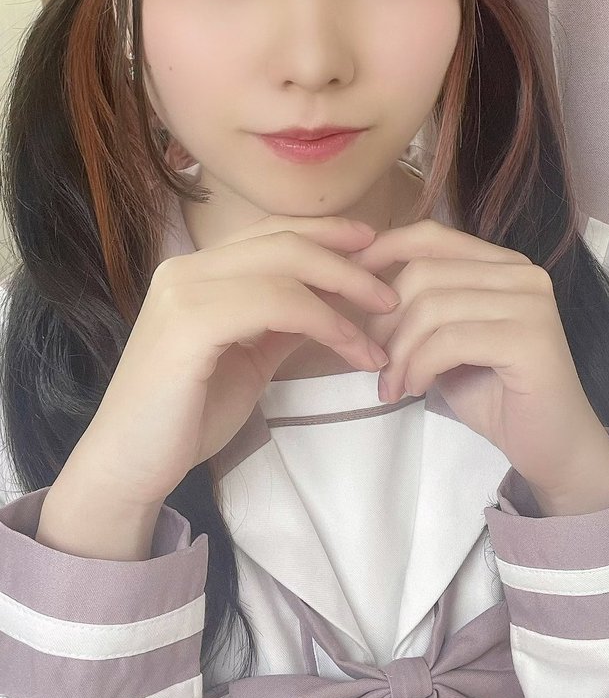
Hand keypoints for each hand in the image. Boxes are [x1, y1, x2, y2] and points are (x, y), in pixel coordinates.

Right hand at [76, 216, 395, 509]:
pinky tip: (353, 348)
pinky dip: (326, 321)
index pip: (271, 231)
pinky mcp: (191, 324)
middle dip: (346, 259)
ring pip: (285, 267)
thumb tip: (331, 302)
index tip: (373, 244)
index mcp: (197, 271)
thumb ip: (281, 323)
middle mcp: (187, 268)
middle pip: (283, 240)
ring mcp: (185, 292)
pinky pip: (277, 304)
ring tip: (383, 322)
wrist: (130, 466)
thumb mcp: (247, 358)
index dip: (326, 232)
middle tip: (389, 290)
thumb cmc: (186, 416)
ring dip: (346, 291)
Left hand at [348, 219, 608, 505]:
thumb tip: (359, 289)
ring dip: (400, 352)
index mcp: (503, 264)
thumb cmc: (497, 396)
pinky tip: (416, 389)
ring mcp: (531, 302)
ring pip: (432, 307)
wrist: (554, 448)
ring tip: (393, 385)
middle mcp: (522, 273)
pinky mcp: (530, 338)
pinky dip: (420, 366)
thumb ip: (420, 309)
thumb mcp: (448, 342)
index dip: (383, 252)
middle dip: (385, 320)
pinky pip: (450, 340)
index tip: (348, 286)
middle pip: (424, 272)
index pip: (431, 236)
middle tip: (376, 363)